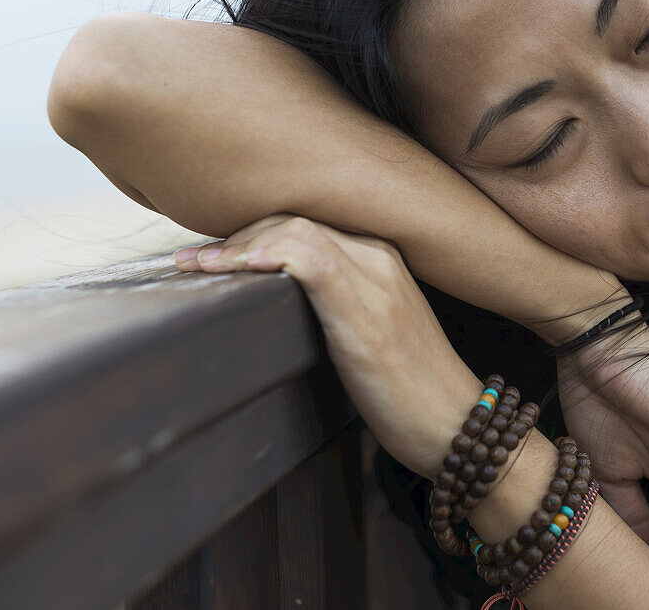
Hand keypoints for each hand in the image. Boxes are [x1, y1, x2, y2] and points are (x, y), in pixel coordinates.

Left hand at [174, 215, 481, 480]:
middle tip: (191, 263)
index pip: (306, 225)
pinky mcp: (367, 312)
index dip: (252, 235)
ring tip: (199, 268)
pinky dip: (267, 255)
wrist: (457, 427)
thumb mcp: (370, 339)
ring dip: (238, 245)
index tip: (211, 259)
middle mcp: (380, 258)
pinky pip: (310, 260)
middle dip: (236, 236)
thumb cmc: (412, 392)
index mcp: (381, 260)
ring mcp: (376, 280)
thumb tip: (279, 311)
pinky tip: (239, 269)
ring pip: (295, 230)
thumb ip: (335, 310)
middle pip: (294, 220)